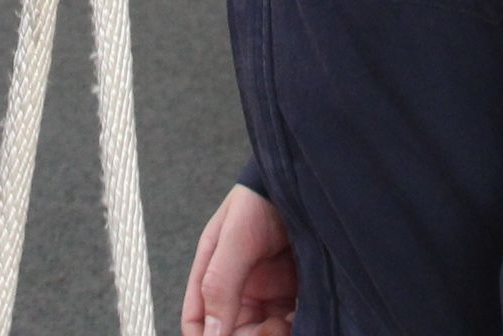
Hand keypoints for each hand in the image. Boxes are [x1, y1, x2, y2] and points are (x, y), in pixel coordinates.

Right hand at [181, 184, 296, 335]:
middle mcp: (237, 288)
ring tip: (287, 319)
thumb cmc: (262, 199)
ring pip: (262, 332)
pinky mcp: (293, 295)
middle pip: (232, 333)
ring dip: (272, 334)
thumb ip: (219, 284)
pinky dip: (293, 327)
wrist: (305, 181)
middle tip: (270, 328)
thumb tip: (211, 334)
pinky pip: (288, 325)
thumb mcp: (235, 239)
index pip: (197, 321)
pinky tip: (299, 315)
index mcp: (212, 275)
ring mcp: (267, 293)